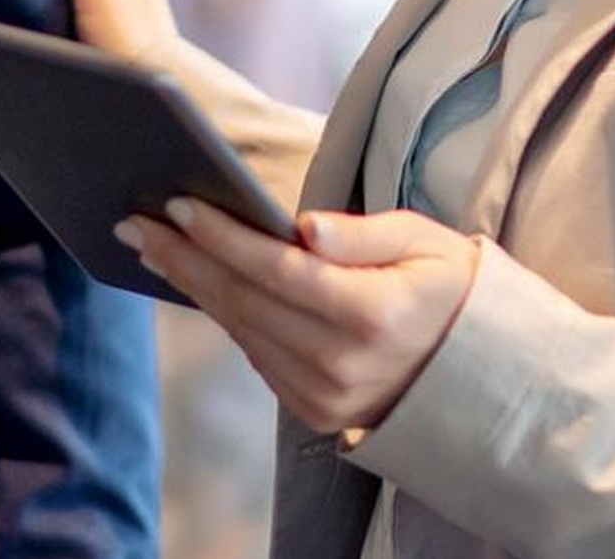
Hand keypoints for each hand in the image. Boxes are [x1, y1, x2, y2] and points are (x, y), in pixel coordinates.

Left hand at [114, 201, 480, 434]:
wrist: (480, 373)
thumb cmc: (449, 287)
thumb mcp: (424, 243)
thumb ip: (361, 234)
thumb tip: (302, 227)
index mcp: (372, 313)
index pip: (277, 269)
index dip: (222, 236)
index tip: (177, 204)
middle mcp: (342, 362)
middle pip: (244, 300)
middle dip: (183, 255)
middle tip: (134, 220)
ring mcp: (325, 394)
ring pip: (240, 328)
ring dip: (192, 284)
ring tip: (153, 244)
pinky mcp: (313, 410)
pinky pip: (254, 353)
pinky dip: (223, 314)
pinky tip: (196, 280)